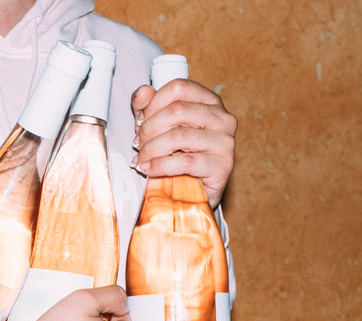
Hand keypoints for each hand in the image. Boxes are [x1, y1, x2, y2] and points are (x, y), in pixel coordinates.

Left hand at [131, 79, 237, 208]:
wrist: (194, 190)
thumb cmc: (178, 154)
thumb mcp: (160, 126)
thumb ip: (148, 107)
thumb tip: (143, 92)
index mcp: (209, 101)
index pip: (179, 88)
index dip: (153, 104)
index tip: (140, 121)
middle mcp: (222, 118)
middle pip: (177, 110)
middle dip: (149, 128)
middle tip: (138, 144)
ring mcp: (225, 141)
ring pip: (178, 136)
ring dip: (151, 149)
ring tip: (140, 159)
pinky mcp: (222, 166)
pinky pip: (184, 162)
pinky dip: (159, 165)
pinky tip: (148, 169)